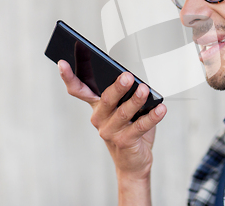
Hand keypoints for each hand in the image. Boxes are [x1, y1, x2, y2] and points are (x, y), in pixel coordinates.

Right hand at [57, 59, 166, 180]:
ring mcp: (110, 132)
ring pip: (124, 113)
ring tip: (145, 90)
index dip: (69, 77)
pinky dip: (152, 117)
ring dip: (135, 100)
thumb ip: (126, 95)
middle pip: (106, 99)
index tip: (63, 63)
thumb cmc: (129, 130)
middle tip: (127, 76)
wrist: (133, 162)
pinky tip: (160, 108)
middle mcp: (100, 119)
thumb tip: (137, 81)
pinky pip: (140, 127)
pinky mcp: (125, 142)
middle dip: (117, 87)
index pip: (78, 90)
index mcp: (97, 107)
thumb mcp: (124, 110)